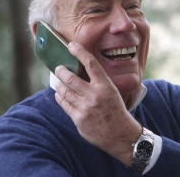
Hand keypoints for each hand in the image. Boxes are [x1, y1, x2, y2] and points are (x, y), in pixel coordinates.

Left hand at [54, 42, 141, 165]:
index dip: (80, 52)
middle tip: (59, 68)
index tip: (71, 45)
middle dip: (61, 71)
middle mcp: (95, 95)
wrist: (121, 135)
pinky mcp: (79, 119)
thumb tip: (81, 73)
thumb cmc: (116, 111)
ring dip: (59, 85)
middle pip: (71, 78)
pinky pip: (64, 105)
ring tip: (58, 82)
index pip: (91, 64)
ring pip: (65, 91)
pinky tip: (60, 95)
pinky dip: (60, 98)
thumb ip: (98, 83)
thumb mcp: (112, 93)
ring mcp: (85, 108)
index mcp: (105, 86)